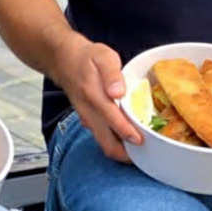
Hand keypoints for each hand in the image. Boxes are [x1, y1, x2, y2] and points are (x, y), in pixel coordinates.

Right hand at [56, 37, 140, 162]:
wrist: (64, 60)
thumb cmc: (88, 57)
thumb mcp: (103, 56)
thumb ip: (112, 74)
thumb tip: (118, 92)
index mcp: (94, 96)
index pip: (113, 121)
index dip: (128, 133)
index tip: (144, 140)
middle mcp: (89, 113)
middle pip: (108, 144)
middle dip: (127, 154)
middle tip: (147, 153)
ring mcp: (87, 119)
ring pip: (104, 144)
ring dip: (122, 151)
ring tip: (142, 150)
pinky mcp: (87, 121)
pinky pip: (101, 138)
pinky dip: (115, 143)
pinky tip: (128, 138)